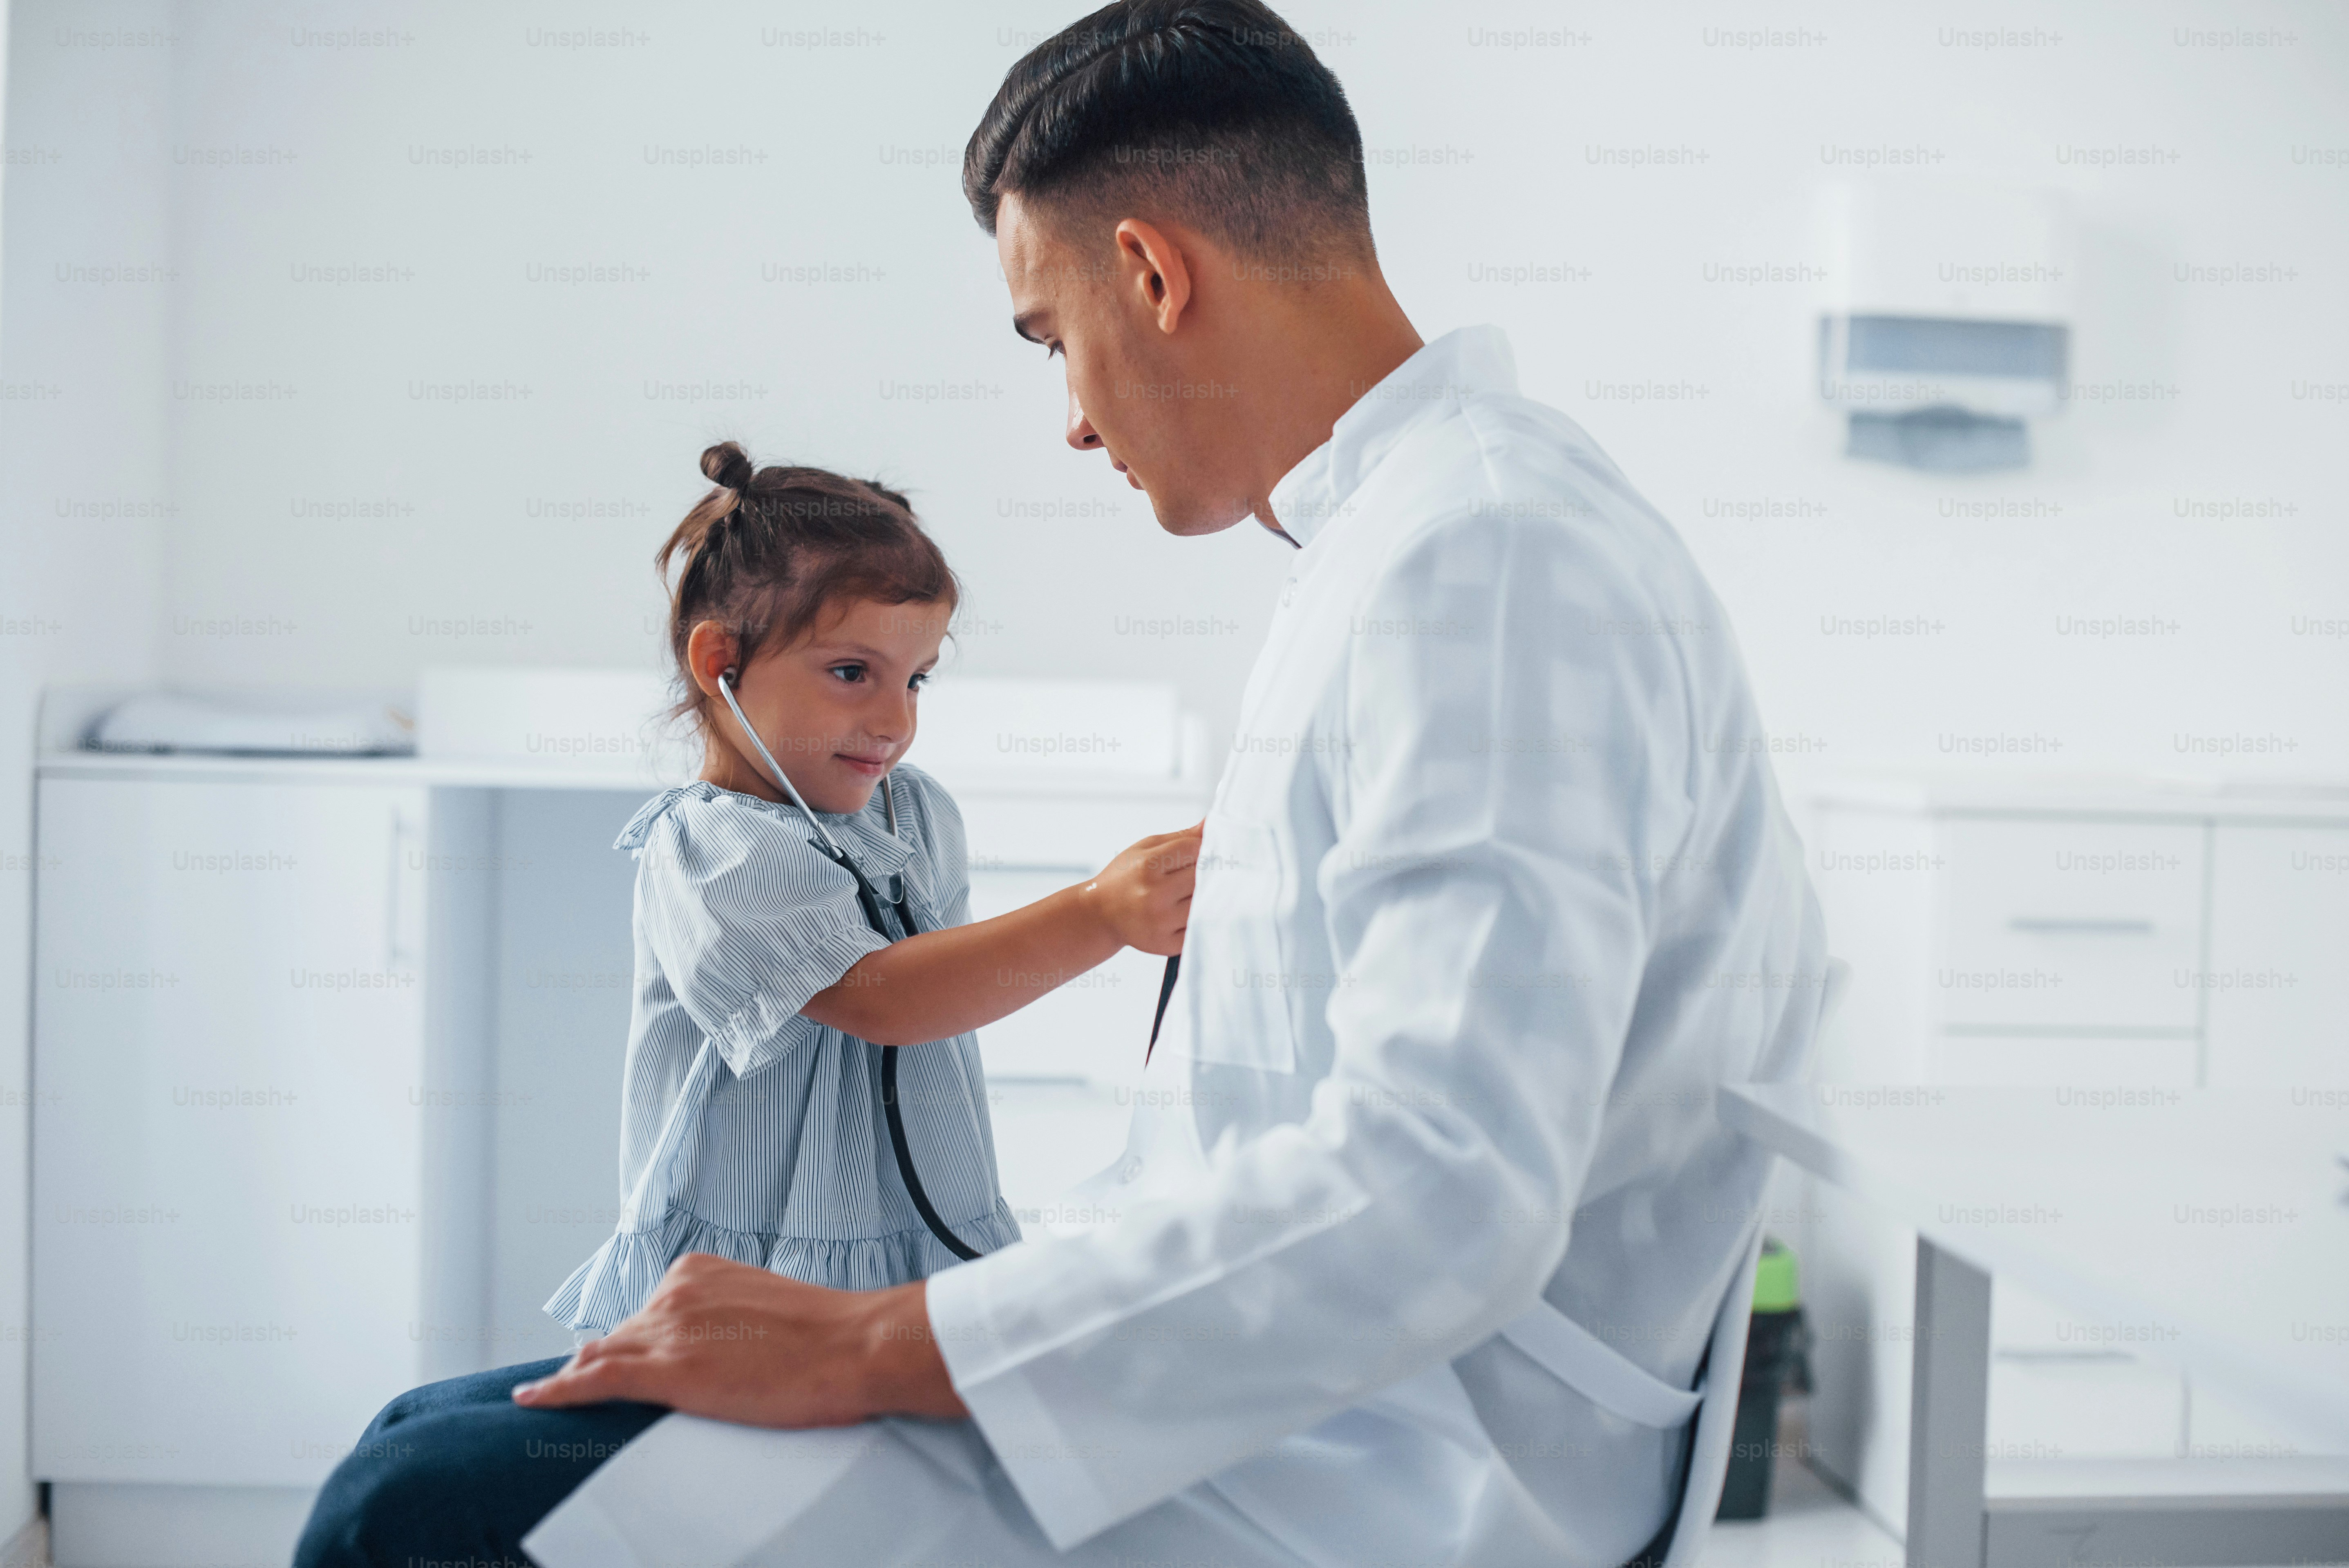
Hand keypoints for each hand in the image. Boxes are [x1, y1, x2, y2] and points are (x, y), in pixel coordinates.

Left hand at [511, 1253, 964, 1424]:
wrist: (855, 1346)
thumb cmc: (827, 1336)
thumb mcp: (766, 1312)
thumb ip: (728, 1320)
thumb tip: (717, 1347)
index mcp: (700, 1272)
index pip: (646, 1314)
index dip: (629, 1343)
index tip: (615, 1359)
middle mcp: (675, 1293)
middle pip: (620, 1337)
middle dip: (601, 1363)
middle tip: (577, 1388)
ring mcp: (669, 1330)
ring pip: (601, 1359)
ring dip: (573, 1379)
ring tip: (545, 1396)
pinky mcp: (667, 1371)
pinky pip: (595, 1382)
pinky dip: (558, 1391)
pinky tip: (533, 1400)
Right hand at [1080, 822, 1199, 955]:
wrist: (1100, 915)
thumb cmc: (1125, 877)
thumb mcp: (1145, 849)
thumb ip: (1181, 837)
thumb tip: (1211, 823)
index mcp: (1147, 867)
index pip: (1194, 849)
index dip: (1200, 848)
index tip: (1197, 853)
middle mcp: (1154, 895)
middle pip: (1202, 876)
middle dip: (1205, 872)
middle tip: (1197, 873)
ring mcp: (1161, 922)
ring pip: (1205, 902)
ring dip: (1205, 896)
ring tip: (1190, 893)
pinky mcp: (1167, 944)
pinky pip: (1199, 928)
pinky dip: (1200, 920)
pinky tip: (1188, 912)